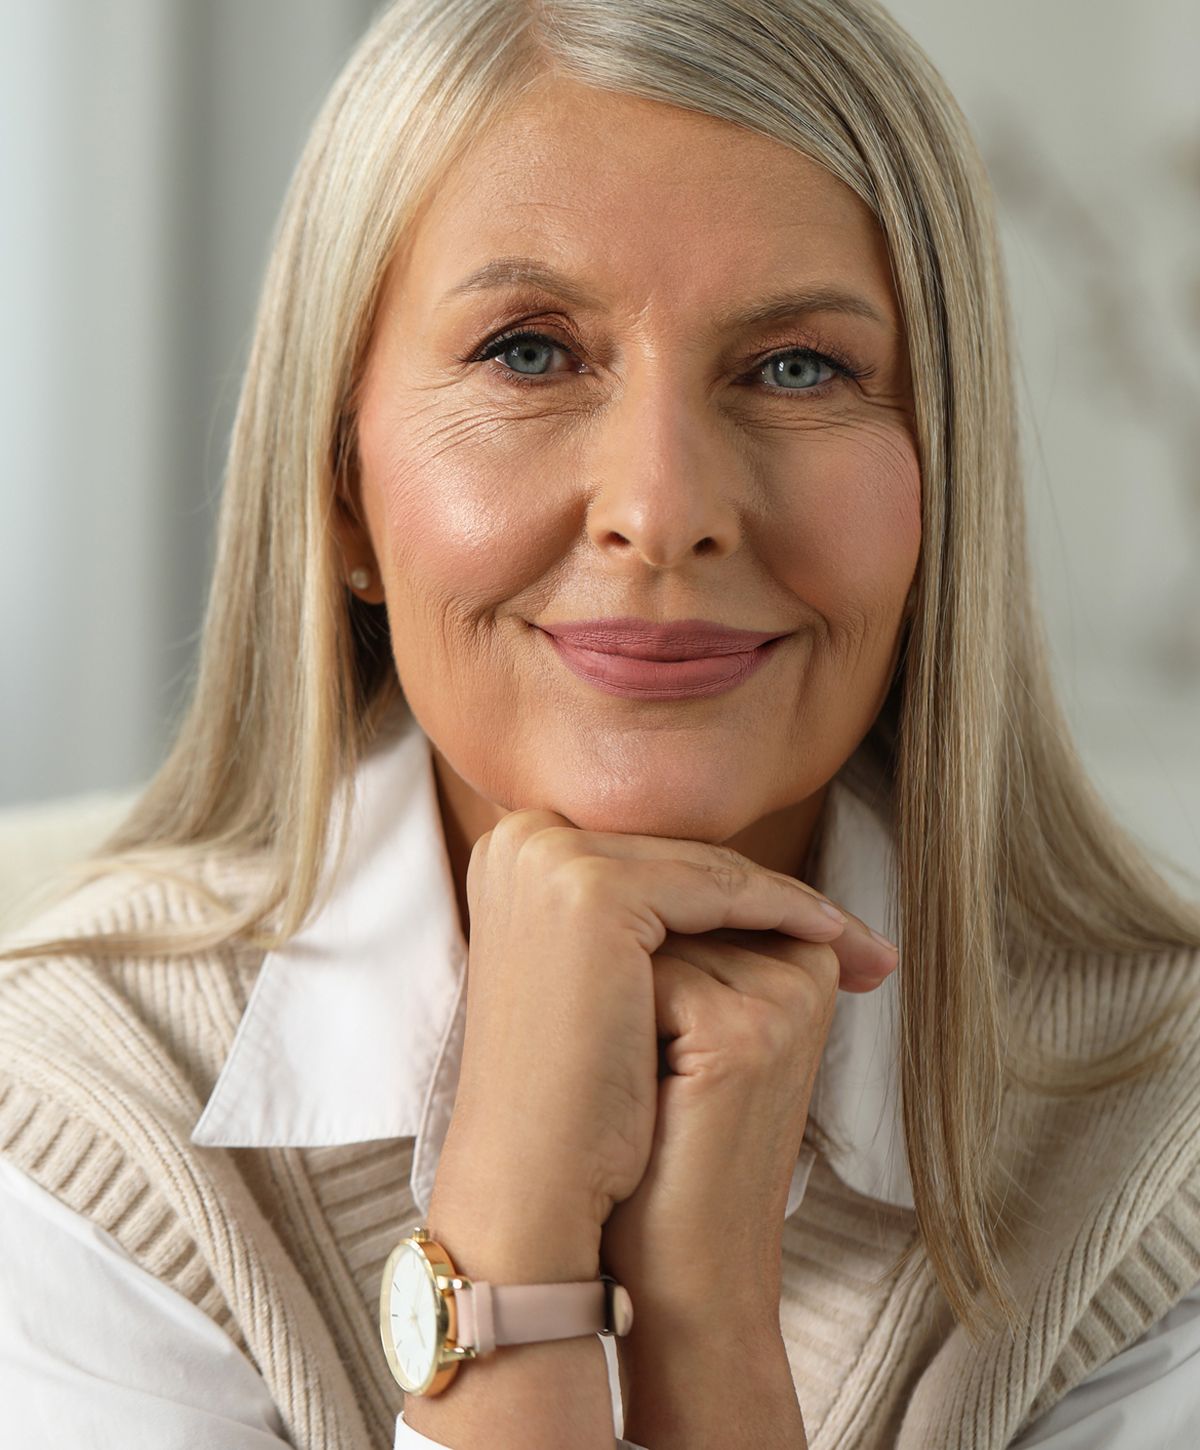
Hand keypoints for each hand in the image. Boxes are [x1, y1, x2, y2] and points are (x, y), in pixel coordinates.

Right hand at [426, 811, 854, 1277]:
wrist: (528, 1178)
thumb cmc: (568, 1093)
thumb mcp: (590, 978)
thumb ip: (630, 918)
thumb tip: (714, 885)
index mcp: (510, 850)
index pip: (647, 856)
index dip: (724, 888)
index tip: (801, 920)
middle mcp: (520, 837)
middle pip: (676, 857)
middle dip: (766, 893)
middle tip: (848, 931)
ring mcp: (551, 858)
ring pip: (702, 868)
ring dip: (789, 902)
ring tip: (853, 941)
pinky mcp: (591, 889)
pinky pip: (716, 888)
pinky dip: (782, 910)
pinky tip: (832, 938)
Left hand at [599, 906, 897, 1444]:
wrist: (681, 1272)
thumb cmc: (663, 1145)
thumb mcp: (680, 1029)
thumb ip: (676, 943)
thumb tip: (597, 866)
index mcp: (799, 961)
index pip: (686, 896)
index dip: (637, 963)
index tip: (656, 1045)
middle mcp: (802, 970)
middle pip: (665, 910)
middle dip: (628, 985)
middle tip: (655, 1080)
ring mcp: (780, 1000)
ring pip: (646, 940)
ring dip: (618, 1009)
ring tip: (657, 1096)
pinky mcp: (743, 1036)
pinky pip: (641, 984)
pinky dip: (614, 1037)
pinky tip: (647, 1105)